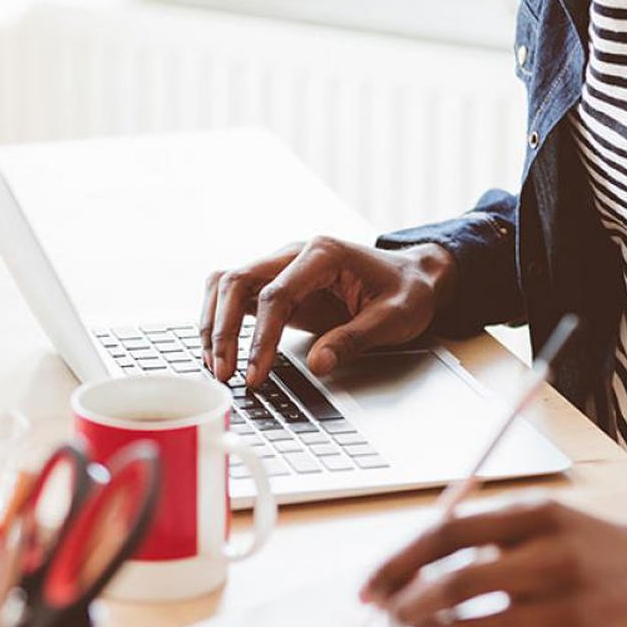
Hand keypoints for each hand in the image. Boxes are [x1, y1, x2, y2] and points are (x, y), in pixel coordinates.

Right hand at [200, 237, 456, 385]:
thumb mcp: (394, 318)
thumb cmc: (406, 292)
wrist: (412, 276)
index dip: (260, 337)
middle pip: (237, 281)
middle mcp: (294, 254)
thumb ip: (354, 339)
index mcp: (323, 254)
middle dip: (222, 329)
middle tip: (224, 373)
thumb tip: (319, 364)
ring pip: (226, 284)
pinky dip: (220, 321)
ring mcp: (281, 266)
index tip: (255, 372)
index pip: (276, 294)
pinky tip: (220, 352)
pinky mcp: (276, 284)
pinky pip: (235, 296)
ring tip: (215, 366)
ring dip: (213, 323)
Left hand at [361, 500, 626, 626]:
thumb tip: (410, 568)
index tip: (369, 587)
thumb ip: (488, 535)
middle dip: (408, 608)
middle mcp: (552, 555)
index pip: (447, 533)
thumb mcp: (548, 523)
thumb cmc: (598, 551)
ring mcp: (570, 603)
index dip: (398, 562)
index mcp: (536, 514)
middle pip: (455, 584)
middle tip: (387, 619)